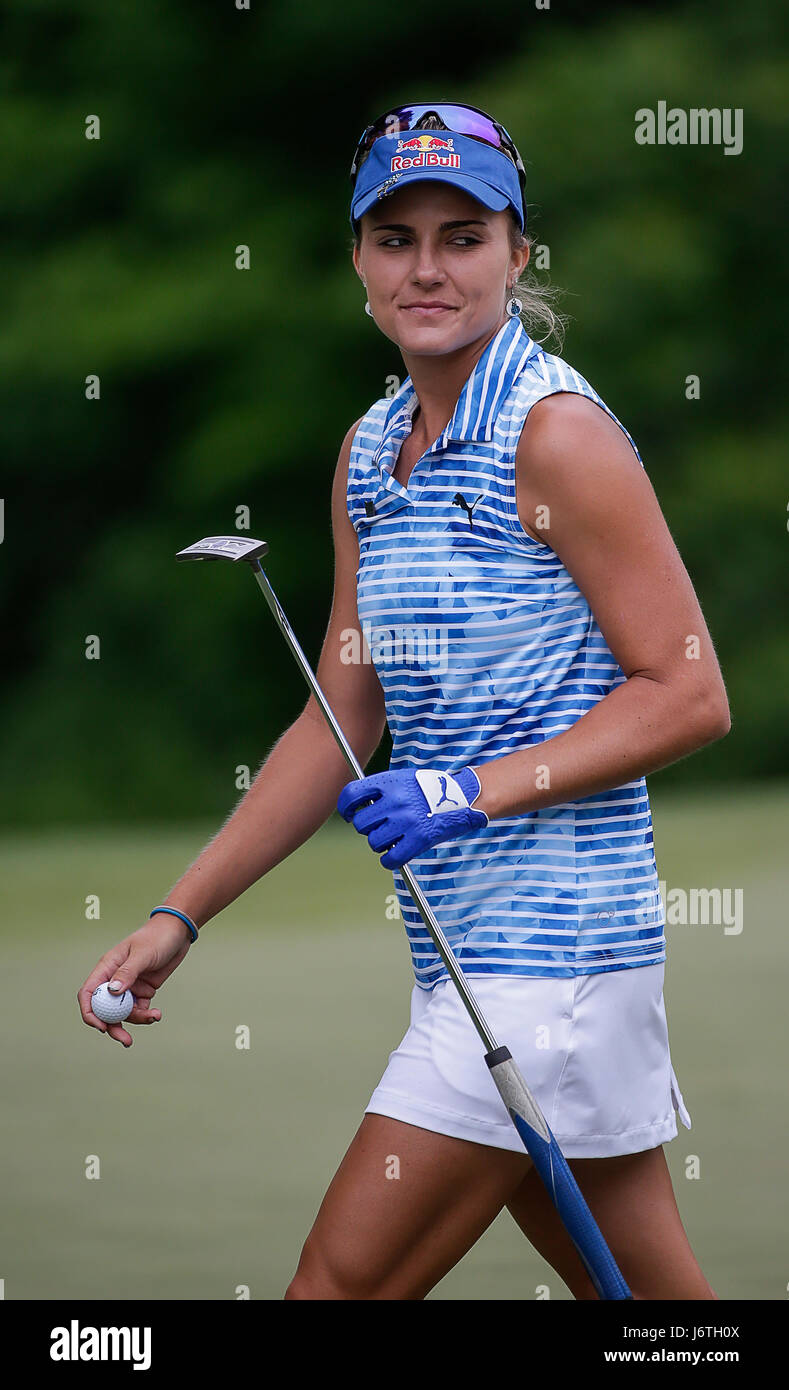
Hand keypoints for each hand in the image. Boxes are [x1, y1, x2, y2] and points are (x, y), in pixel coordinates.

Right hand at [77, 916, 193, 1047]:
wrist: (178, 932)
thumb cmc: (157, 937)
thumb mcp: (142, 954)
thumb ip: (127, 973)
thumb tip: (113, 992)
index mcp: (107, 968)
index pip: (88, 993)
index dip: (90, 1012)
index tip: (101, 1026)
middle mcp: (115, 979)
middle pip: (105, 1009)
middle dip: (113, 1026)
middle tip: (125, 1040)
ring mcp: (129, 986)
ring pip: (124, 1013)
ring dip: (135, 1021)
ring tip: (153, 1017)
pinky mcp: (143, 991)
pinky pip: (140, 1009)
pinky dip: (146, 1015)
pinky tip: (156, 1014)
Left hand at [337, 765, 487, 868]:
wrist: (462, 797)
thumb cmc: (430, 789)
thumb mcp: (404, 778)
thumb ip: (381, 789)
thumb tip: (356, 806)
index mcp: (390, 782)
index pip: (351, 795)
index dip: (344, 808)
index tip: (347, 815)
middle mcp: (396, 801)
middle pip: (360, 823)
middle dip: (367, 828)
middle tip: (379, 827)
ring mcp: (407, 821)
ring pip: (374, 842)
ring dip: (379, 844)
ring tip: (391, 839)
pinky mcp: (418, 840)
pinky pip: (391, 858)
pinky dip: (390, 860)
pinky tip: (394, 854)